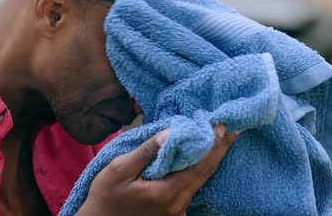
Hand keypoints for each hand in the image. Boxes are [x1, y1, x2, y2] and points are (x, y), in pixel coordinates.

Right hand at [76, 125, 238, 215]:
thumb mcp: (119, 169)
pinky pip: (189, 187)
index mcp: (166, 194)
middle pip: (204, 174)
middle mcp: (177, 206)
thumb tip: (171, 132)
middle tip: (226, 127)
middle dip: (217, 150)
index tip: (224, 126)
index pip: (200, 167)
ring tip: (214, 137)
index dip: (215, 146)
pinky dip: (195, 170)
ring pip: (198, 181)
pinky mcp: (172, 212)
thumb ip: (147, 152)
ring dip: (207, 159)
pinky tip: (195, 156)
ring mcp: (176, 212)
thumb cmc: (105, 198)